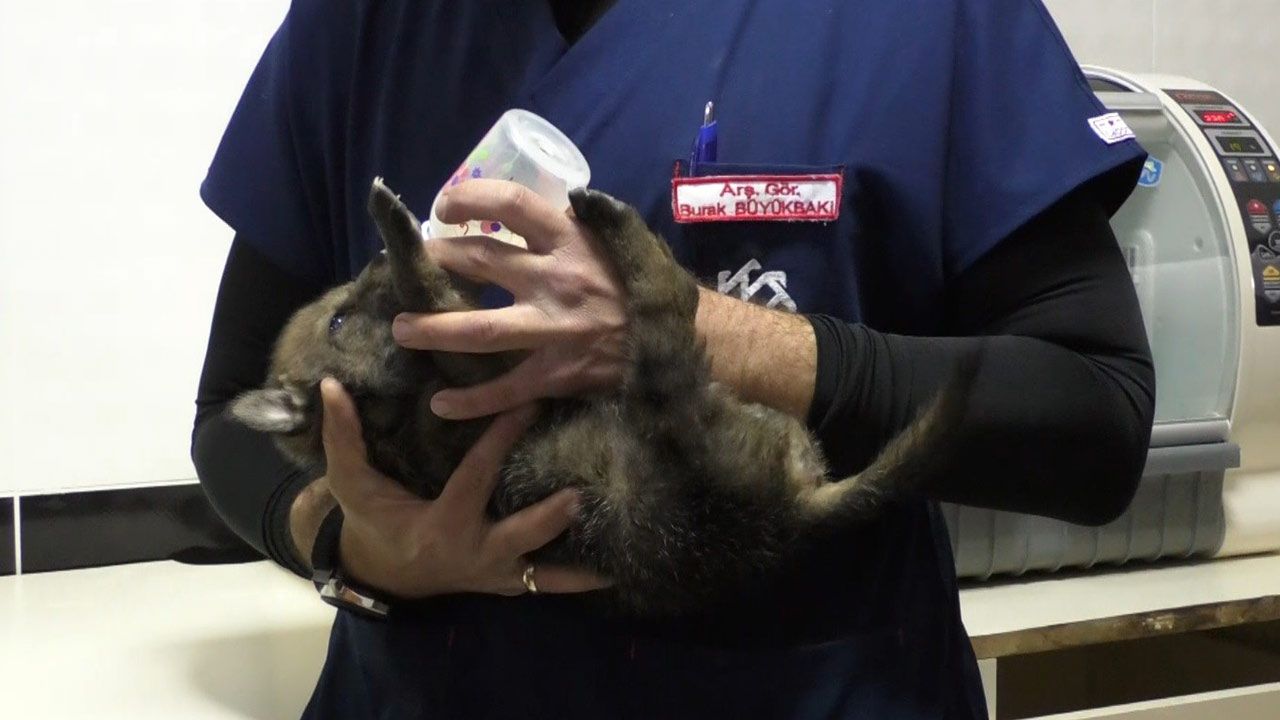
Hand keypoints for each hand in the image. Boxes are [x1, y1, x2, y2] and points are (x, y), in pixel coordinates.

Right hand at [319, 377, 610, 597]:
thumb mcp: (353, 483)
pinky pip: (552, 585)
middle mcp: (476, 553)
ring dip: (581, 559)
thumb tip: (330, 386)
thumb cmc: (374, 521)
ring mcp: (498, 574)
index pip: (477, 477)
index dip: (501, 440)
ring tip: (621, 538)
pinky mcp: (512, 583)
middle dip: (550, 516)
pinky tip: (619, 568)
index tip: (529, 404)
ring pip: (546, 571)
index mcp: (442, 523)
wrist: (385, 574)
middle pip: (521, 535)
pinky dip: (582, 579)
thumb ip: (343, 436)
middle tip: (581, 492)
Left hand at [391, 179, 627, 419]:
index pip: (511, 203)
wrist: (679, 339)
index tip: (445, 206)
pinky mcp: (559, 373)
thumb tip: (522, 209)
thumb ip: (573, 223)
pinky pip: (507, 389)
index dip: (470, 199)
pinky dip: (471, 400)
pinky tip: (441, 403)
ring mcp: (556, 329)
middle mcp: (557, 279)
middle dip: (438, 261)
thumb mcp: (616, 236)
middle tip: (414, 265)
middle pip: (481, 262)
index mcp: (571, 239)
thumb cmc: (641, 282)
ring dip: (434, 329)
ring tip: (402, 328)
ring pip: (481, 331)